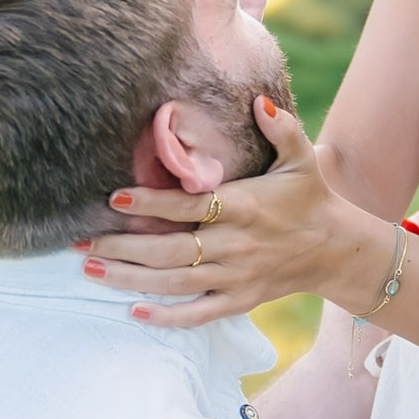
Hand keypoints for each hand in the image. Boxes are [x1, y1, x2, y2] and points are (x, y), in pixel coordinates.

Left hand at [82, 97, 386, 328]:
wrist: (337, 250)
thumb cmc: (310, 198)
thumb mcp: (301, 159)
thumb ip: (280, 129)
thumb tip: (258, 101)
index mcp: (244, 207)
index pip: (190, 206)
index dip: (152, 203)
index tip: (115, 198)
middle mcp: (236, 244)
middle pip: (170, 249)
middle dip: (122, 247)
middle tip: (81, 241)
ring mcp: (236, 276)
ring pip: (175, 282)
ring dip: (129, 278)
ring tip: (90, 269)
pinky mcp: (240, 300)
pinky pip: (199, 314)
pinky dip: (168, 316)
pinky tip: (134, 311)